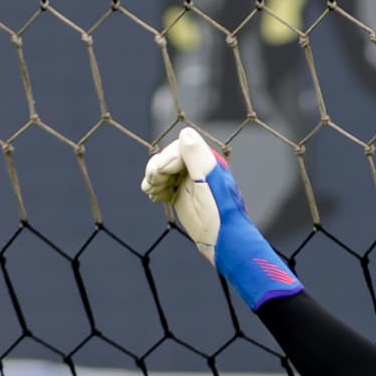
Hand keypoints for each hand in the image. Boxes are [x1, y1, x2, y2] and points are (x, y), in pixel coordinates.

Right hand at [140, 127, 302, 308]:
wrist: (224, 242)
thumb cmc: (220, 213)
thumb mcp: (208, 182)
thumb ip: (197, 157)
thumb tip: (186, 133)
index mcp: (207, 161)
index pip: (178, 149)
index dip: (165, 160)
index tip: (158, 175)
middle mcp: (199, 169)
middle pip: (169, 159)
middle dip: (157, 170)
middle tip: (151, 185)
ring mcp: (191, 183)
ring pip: (165, 172)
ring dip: (154, 180)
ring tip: (151, 192)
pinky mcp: (184, 196)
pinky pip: (166, 185)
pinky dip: (157, 190)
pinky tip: (155, 198)